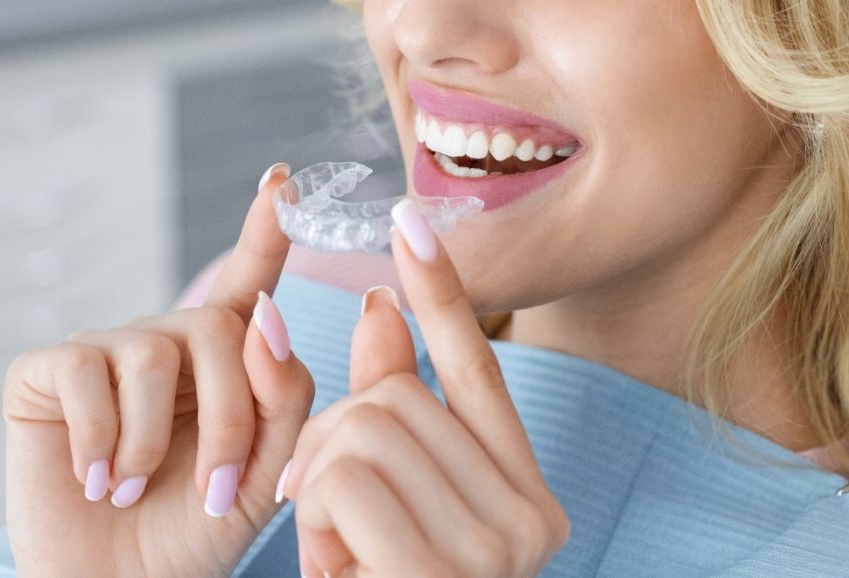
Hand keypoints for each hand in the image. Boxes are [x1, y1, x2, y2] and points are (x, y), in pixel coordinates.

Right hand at [3, 163, 314, 576]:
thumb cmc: (198, 527)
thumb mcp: (268, 470)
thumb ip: (286, 395)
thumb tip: (268, 315)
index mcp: (226, 361)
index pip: (249, 282)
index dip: (265, 230)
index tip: (282, 179)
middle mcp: (168, 342)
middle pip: (221, 331)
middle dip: (230, 419)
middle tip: (220, 492)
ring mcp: (106, 350)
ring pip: (155, 353)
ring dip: (159, 442)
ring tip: (141, 490)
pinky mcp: (48, 369)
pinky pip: (85, 374)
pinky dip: (100, 439)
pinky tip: (97, 477)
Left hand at [281, 199, 570, 576]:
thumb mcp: (383, 506)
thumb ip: (388, 412)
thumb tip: (374, 309)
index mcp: (526, 498)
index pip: (479, 371)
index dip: (441, 293)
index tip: (409, 220)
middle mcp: (532, 519)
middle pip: (396, 397)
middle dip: (332, 443)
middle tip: (336, 521)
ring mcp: (498, 549)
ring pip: (362, 428)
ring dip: (318, 487)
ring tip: (341, 555)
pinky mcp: (445, 571)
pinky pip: (342, 478)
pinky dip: (315, 521)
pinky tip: (341, 573)